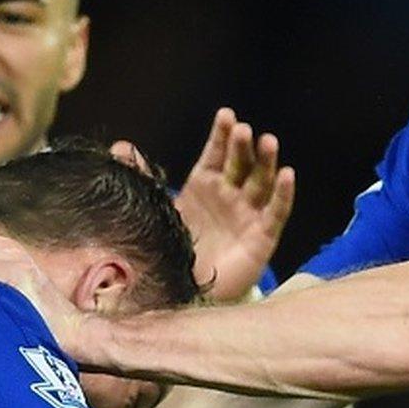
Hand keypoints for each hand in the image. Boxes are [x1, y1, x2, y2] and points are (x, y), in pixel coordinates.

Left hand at [126, 108, 292, 302]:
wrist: (187, 293)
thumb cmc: (176, 249)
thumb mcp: (156, 211)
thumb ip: (142, 178)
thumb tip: (121, 146)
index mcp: (205, 185)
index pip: (216, 154)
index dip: (221, 135)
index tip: (226, 115)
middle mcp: (230, 195)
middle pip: (240, 164)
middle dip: (242, 146)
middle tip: (242, 130)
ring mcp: (248, 214)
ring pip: (261, 182)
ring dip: (266, 161)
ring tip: (268, 141)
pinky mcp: (262, 237)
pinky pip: (276, 212)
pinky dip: (283, 194)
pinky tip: (287, 174)